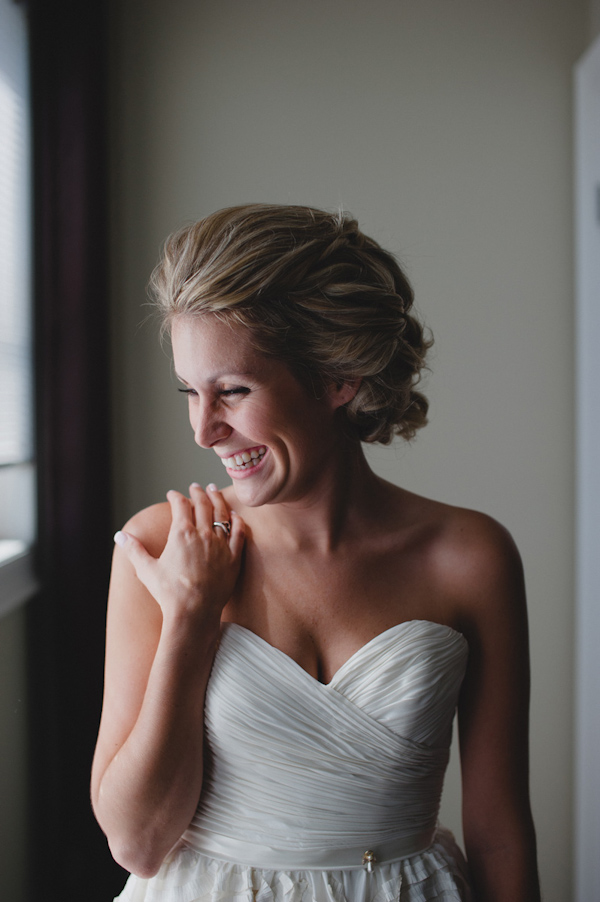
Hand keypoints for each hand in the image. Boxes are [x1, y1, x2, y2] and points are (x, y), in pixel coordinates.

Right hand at [114, 484, 244, 620]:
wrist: (194, 612)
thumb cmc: (169, 593)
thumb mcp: (146, 570)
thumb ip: (134, 550)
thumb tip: (119, 536)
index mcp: (181, 534)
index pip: (180, 505)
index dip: (176, 497)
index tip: (172, 494)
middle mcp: (203, 534)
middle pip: (203, 504)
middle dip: (198, 492)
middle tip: (195, 486)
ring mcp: (221, 545)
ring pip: (222, 514)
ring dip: (218, 500)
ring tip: (214, 491)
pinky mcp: (234, 557)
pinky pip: (239, 533)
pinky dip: (237, 521)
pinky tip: (235, 515)